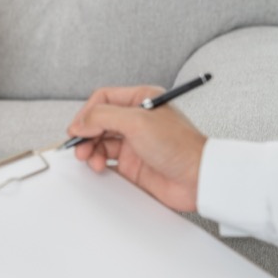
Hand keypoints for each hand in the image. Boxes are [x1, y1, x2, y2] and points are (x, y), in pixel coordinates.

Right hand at [67, 86, 205, 211]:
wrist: (199, 179)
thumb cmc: (180, 146)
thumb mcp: (137, 122)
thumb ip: (103, 117)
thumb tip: (80, 122)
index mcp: (141, 100)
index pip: (104, 99)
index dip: (87, 112)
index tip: (78, 127)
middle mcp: (137, 121)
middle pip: (99, 122)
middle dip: (86, 133)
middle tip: (80, 146)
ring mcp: (134, 143)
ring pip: (100, 142)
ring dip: (91, 150)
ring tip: (91, 160)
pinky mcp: (133, 165)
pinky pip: (107, 162)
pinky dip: (98, 164)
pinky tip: (100, 168)